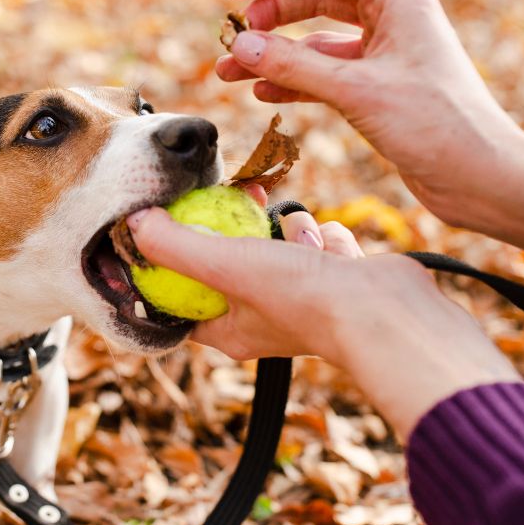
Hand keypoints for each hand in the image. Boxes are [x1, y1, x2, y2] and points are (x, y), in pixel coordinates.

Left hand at [127, 206, 519, 437]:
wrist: (387, 312)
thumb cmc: (303, 298)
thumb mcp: (225, 266)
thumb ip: (176, 245)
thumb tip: (135, 223)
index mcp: (230, 329)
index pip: (186, 296)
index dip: (176, 260)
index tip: (176, 223)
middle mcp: (265, 318)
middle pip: (233, 261)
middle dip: (238, 228)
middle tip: (237, 195)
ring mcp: (304, 300)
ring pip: (279, 245)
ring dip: (290, 231)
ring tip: (298, 236)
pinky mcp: (338, 282)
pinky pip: (319, 244)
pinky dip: (325, 237)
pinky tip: (334, 248)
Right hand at [216, 0, 523, 280]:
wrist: (481, 178)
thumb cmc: (436, 125)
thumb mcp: (355, 90)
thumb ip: (294, 66)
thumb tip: (240, 46)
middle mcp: (391, 19)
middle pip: (316, 0)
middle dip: (270, 18)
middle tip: (233, 39)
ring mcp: (384, 55)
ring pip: (316, 43)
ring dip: (275, 56)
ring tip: (231, 73)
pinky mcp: (379, 90)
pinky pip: (325, 75)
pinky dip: (294, 81)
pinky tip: (264, 92)